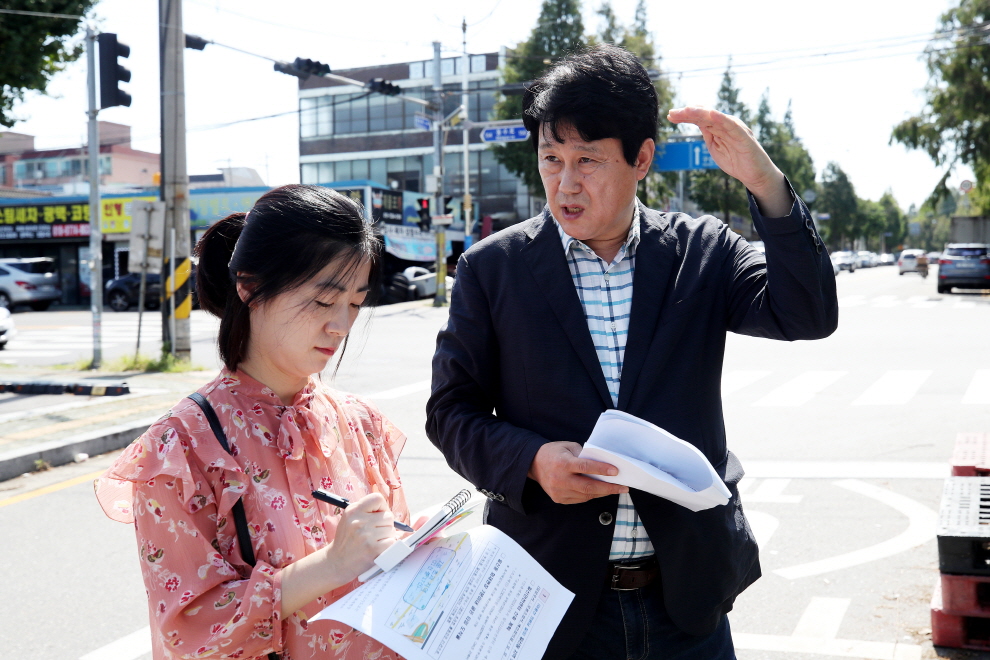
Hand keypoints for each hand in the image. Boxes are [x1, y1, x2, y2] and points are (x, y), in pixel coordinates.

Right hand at [324, 493, 396, 581]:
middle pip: (388, 516)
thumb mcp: (350, 519)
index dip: (382, 507)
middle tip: (375, 533)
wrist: (337, 562)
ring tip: (375, 541)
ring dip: (387, 536)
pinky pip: (392, 541)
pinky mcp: (372, 549)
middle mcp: (359, 521)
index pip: (377, 498)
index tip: (378, 516)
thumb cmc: (347, 539)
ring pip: (391, 530)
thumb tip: (391, 512)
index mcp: (353, 510)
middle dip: (385, 525)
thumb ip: (367, 511)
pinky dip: (388, 545)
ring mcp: (366, 536)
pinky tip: (377, 548)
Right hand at [528, 441, 627, 503]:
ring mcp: (558, 491)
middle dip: (608, 488)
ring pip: (586, 495)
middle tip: (622, 487)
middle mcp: (560, 479)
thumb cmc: (554, 452)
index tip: (616, 471)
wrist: (533, 464)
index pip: (585, 467)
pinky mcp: (559, 499)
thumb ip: (584, 455)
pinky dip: (591, 495)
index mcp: (562, 463)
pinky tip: (600, 491)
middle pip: (588, 487)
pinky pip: (580, 499)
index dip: (602, 469)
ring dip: (602, 492)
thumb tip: (603, 463)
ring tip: (614, 489)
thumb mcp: (568, 447)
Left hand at [667, 106, 790, 216]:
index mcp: (719, 127)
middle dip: (688, 113)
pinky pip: (732, 126)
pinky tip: (711, 114)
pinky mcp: (744, 137)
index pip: (700, 118)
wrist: (754, 175)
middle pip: (705, 115)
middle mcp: (727, 124)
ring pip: (716, 118)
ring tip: (687, 110)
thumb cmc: (735, 160)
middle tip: (672, 113)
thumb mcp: (715, 147)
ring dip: (701, 113)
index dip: (685, 115)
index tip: (670, 115)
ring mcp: (736, 129)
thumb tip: (696, 122)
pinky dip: (722, 119)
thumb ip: (707, 134)